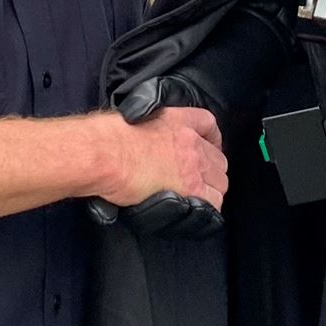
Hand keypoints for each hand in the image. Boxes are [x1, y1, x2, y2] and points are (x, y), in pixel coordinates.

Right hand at [96, 105, 225, 211]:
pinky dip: (207, 206)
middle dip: (210, 170)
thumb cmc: (108, 138)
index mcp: (178, 120)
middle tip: (197, 180)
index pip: (208, 124)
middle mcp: (191, 142)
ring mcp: (194, 166)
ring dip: (210, 189)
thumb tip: (146, 141)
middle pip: (219, 159)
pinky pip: (214, 201)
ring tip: (194, 197)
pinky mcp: (191, 189)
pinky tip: (194, 208)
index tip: (208, 146)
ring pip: (220, 181)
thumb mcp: (133, 118)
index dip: (211, 138)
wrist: (105, 154)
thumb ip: (150, 127)